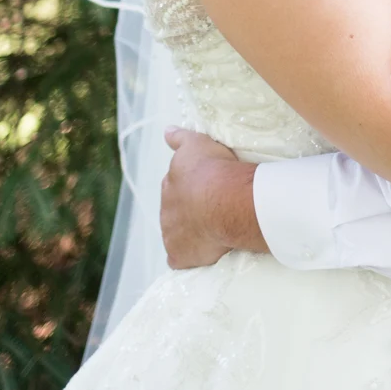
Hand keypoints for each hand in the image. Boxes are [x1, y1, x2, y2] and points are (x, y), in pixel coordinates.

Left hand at [160, 128, 259, 268]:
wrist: (224, 201)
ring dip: (189, 233)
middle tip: (213, 210)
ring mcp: (170, 234)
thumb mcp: (196, 144)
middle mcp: (166, 209)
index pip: (175, 186)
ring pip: (177, 234)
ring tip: (212, 232)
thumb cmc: (213, 169)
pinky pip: (180, 258)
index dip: (191, 188)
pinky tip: (202, 254)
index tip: (206, 188)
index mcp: (169, 184)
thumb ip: (179, 138)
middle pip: (175, 211)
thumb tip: (166, 131)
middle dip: (189, 211)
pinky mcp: (179, 256)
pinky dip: (188, 256)